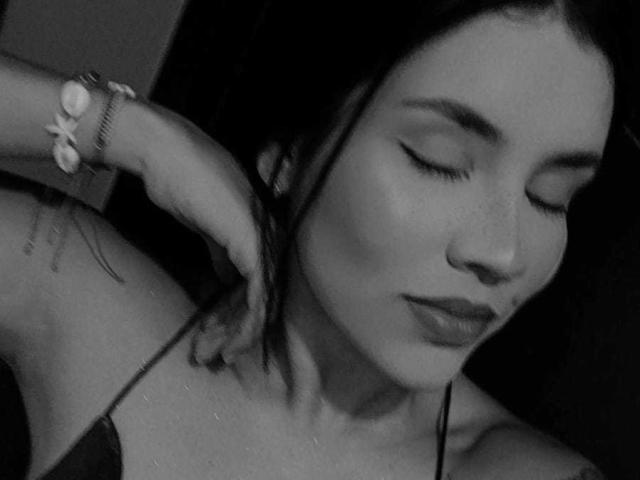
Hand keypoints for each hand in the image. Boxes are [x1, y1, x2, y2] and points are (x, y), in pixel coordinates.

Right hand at [110, 100, 266, 361]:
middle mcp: (269, 239)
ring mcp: (265, 241)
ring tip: (210, 354)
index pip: (259, 287)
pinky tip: (229, 342)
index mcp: (261, 234)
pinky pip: (260, 296)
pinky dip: (246, 324)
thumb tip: (228, 278)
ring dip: (235, 334)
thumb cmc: (182, 182)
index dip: (239, 317)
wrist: (165, 155)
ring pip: (262, 304)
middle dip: (233, 333)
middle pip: (262, 300)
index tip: (217, 339)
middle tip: (210, 355)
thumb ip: (223, 253)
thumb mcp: (207, 226)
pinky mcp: (254, 245)